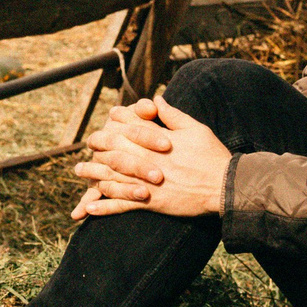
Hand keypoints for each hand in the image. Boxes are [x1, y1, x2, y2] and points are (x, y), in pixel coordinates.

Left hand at [70, 94, 229, 220]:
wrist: (226, 187)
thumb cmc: (213, 156)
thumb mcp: (195, 128)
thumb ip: (172, 115)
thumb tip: (156, 99)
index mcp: (159, 141)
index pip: (130, 127)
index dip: (117, 122)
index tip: (108, 119)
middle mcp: (149, 160)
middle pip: (115, 151)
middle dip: (98, 147)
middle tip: (87, 145)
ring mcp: (148, 183)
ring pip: (113, 177)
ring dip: (94, 175)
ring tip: (79, 172)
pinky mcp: (151, 203)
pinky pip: (122, 205)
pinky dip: (104, 206)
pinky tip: (88, 207)